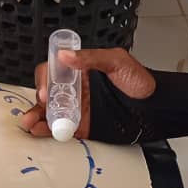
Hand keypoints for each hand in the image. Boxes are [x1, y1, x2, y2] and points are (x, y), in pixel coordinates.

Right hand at [20, 47, 155, 139]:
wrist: (155, 107)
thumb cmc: (141, 81)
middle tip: (40, 105)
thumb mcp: (117, 61)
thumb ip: (91, 58)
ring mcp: (79, 108)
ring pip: (52, 112)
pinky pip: (63, 128)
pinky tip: (43, 132)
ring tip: (31, 123)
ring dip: (39, 117)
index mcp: (82, 70)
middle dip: (38, 100)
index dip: (46, 79)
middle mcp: (77, 89)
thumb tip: (65, 56)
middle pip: (48, 93)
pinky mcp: (84, 126)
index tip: (45, 88)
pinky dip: (50, 131)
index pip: (55, 72)